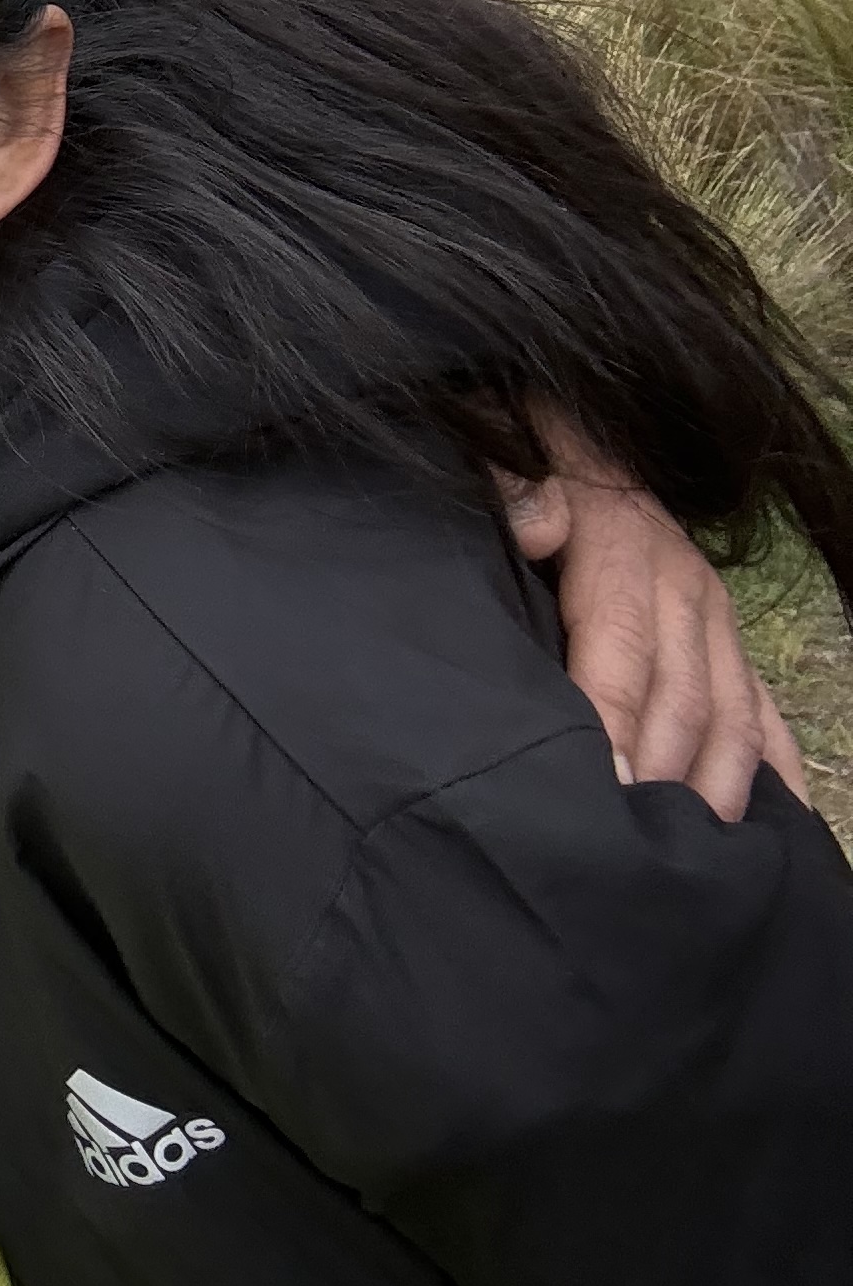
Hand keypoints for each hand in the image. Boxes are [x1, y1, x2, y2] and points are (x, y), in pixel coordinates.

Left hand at [502, 412, 807, 821]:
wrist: (576, 425)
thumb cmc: (527, 457)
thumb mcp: (508, 453)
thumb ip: (513, 485)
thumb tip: (536, 523)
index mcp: (627, 544)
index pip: (625, 647)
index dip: (617, 720)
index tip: (608, 787)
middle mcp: (684, 584)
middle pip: (685, 698)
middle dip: (664, 777)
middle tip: (643, 853)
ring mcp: (715, 617)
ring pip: (732, 716)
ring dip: (719, 789)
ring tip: (696, 860)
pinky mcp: (728, 640)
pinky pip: (764, 713)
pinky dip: (775, 773)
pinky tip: (778, 832)